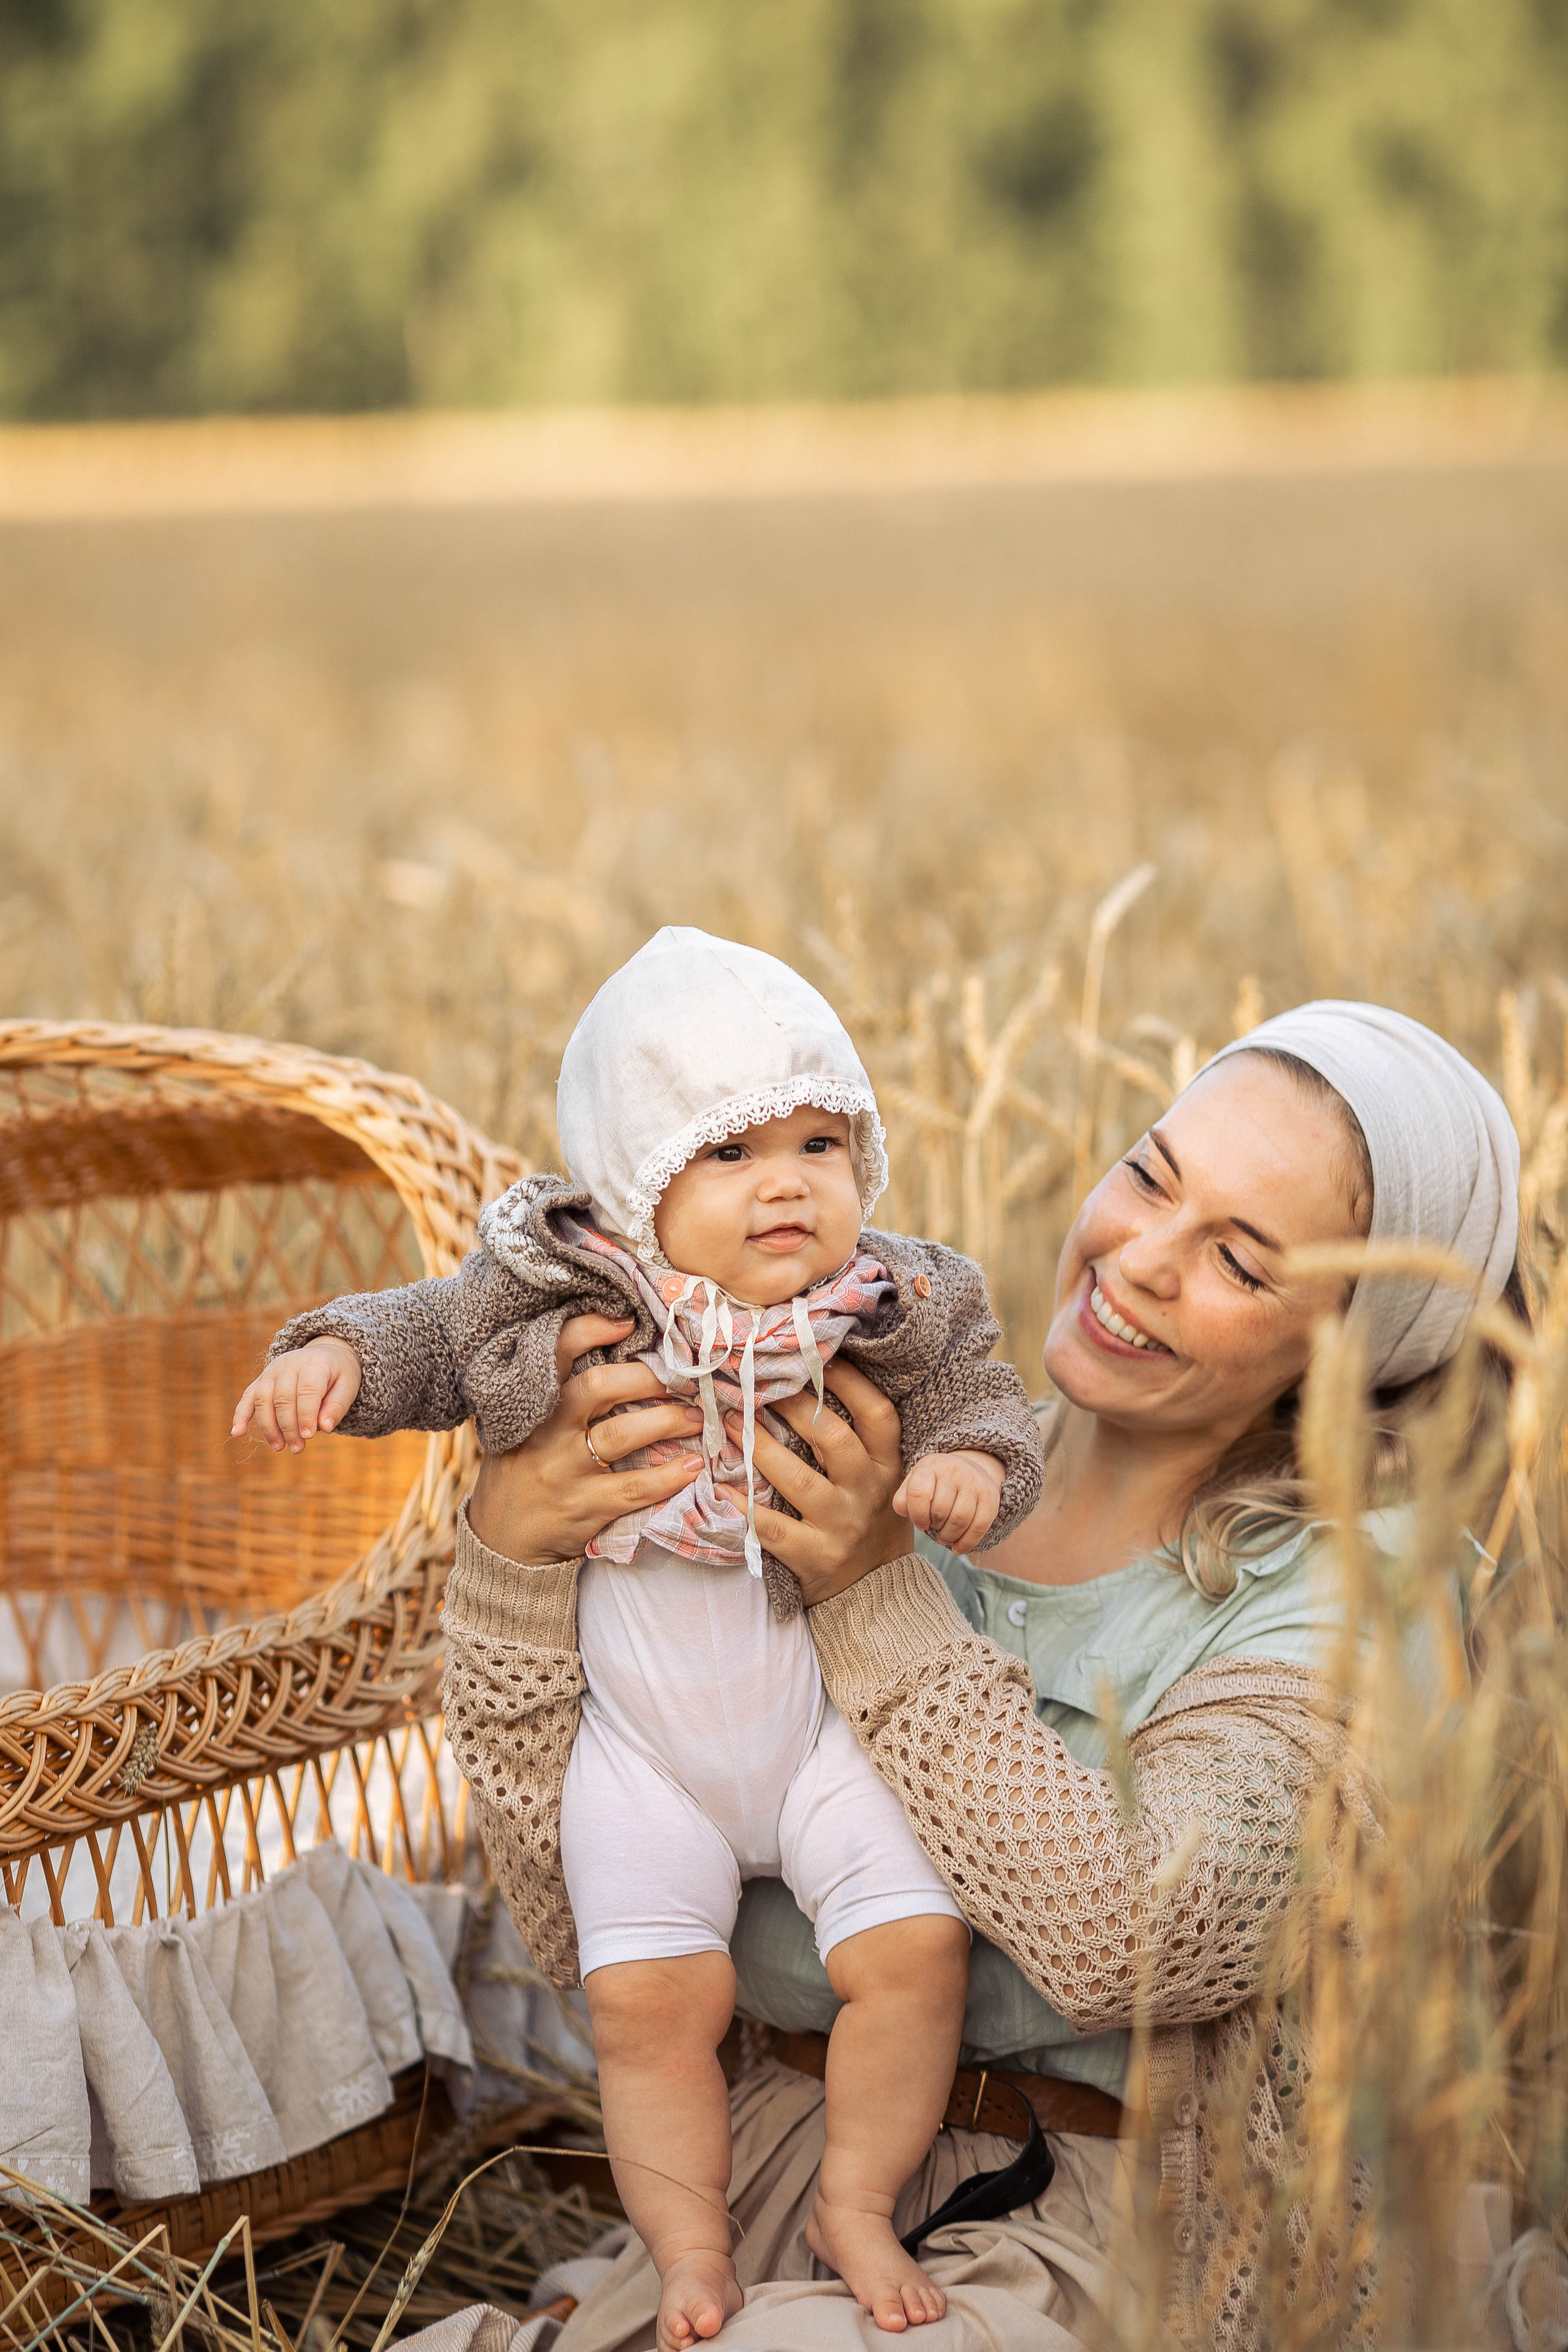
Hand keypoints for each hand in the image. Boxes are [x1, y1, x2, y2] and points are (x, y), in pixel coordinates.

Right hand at [232, 1340, 362, 1452]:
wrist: (325, 1355)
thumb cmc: (338, 1375)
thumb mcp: (348, 1386)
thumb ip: (337, 1406)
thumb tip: (324, 1428)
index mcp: (314, 1363)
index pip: (306, 1390)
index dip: (306, 1414)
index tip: (308, 1436)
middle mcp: (289, 1364)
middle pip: (283, 1398)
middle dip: (288, 1427)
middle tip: (297, 1448)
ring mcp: (272, 1371)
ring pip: (263, 1399)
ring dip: (268, 1426)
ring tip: (279, 1447)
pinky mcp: (261, 1380)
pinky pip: (247, 1397)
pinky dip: (240, 1414)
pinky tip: (237, 1433)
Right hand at [467, 1315, 705, 1565]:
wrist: (501, 1544)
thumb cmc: (522, 1473)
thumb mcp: (523, 1428)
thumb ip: (557, 1397)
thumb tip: (616, 1354)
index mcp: (531, 1406)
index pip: (555, 1354)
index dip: (589, 1331)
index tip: (626, 1321)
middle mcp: (544, 1433)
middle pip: (598, 1387)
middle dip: (647, 1378)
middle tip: (683, 1378)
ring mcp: (563, 1471)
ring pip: (621, 1434)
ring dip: (668, 1421)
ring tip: (698, 1417)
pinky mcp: (583, 1508)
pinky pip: (633, 1487)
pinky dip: (668, 1476)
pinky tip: (693, 1466)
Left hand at [725, 1359, 908, 1607]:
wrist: (877, 1594)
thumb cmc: (870, 1520)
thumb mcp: (881, 1479)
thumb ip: (858, 1440)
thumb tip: (815, 1377)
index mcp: (889, 1467)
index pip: (877, 1414)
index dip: (850, 1381)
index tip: (818, 1357)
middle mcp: (869, 1493)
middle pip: (833, 1438)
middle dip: (791, 1406)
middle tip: (757, 1383)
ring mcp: (841, 1526)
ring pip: (797, 1479)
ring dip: (758, 1447)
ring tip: (729, 1422)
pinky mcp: (815, 1557)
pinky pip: (772, 1528)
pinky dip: (743, 1507)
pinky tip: (720, 1488)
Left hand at [893, 1449, 1003, 1555]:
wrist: (968, 1471)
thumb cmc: (933, 1485)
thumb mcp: (914, 1484)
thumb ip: (903, 1500)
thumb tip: (906, 1511)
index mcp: (930, 1466)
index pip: (918, 1493)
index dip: (917, 1515)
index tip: (921, 1523)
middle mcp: (954, 1470)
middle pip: (940, 1510)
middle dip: (935, 1526)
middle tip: (935, 1527)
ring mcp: (974, 1482)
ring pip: (960, 1520)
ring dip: (949, 1536)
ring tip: (944, 1537)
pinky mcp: (990, 1497)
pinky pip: (979, 1527)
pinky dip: (967, 1543)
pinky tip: (957, 1549)